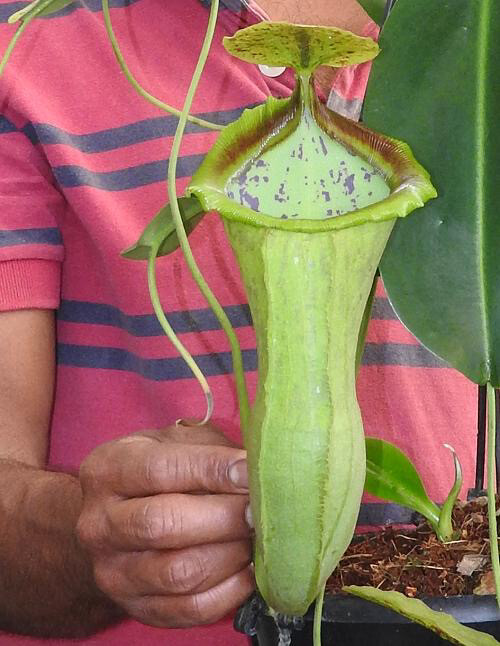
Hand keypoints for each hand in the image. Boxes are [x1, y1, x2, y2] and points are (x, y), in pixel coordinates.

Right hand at [77, 425, 253, 627]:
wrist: (114, 521)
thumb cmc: (157, 471)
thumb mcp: (172, 442)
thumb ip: (208, 448)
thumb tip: (256, 465)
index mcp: (107, 470)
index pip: (160, 469)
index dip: (211, 470)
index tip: (250, 471)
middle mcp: (100, 523)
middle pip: (164, 524)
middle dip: (224, 517)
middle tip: (259, 509)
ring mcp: (114, 572)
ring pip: (179, 572)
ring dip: (229, 554)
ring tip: (254, 537)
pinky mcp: (137, 608)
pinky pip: (190, 609)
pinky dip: (229, 591)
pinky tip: (247, 569)